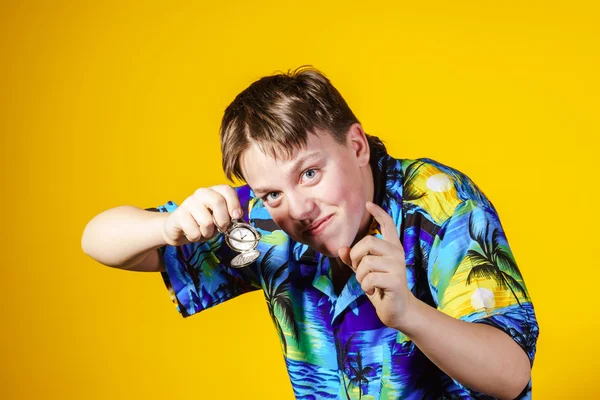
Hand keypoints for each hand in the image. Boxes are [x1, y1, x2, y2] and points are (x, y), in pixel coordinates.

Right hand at [162, 185, 242, 245]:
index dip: (234, 203)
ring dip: (208, 232)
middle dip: (223, 220)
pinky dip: (196, 237)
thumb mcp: (220, 219)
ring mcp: (188, 202)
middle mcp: (201, 193)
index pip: (227, 189)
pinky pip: (194, 232)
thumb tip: (239, 215)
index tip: (236, 216)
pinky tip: (192, 232)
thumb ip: (230, 216)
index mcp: (214, 191)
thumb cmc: (204, 223)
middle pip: (217, 201)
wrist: (179, 229)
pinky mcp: (179, 215)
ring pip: (206, 221)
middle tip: (221, 228)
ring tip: (203, 231)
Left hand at [338, 201, 414, 328]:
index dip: (378, 213)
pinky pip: (369, 278)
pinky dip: (365, 286)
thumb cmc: (379, 287)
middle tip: (359, 270)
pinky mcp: (396, 280)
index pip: (388, 224)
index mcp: (391, 248)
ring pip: (366, 262)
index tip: (368, 203)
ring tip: (367, 284)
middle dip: (356, 257)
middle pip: (368, 242)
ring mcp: (398, 265)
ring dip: (360, 276)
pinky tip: (372, 291)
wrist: (397, 309)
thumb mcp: (364, 272)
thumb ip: (353, 260)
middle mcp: (397, 253)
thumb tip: (341, 249)